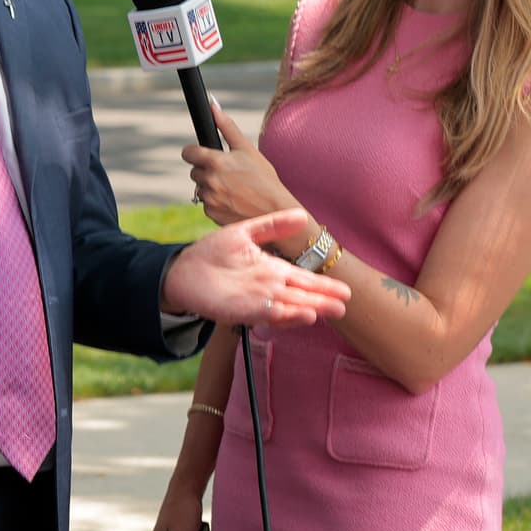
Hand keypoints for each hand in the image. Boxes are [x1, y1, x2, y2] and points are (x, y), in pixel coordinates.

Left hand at [161, 208, 348, 325]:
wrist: (184, 270)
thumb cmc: (214, 252)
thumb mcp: (245, 232)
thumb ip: (273, 225)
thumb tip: (302, 215)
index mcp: (273, 270)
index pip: (304, 279)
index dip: (324, 286)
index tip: (346, 291)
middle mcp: (269, 287)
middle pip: (301, 296)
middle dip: (322, 302)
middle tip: (344, 307)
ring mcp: (256, 300)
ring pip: (287, 307)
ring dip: (306, 310)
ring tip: (325, 311)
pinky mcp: (240, 310)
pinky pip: (266, 313)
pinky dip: (283, 316)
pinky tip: (298, 315)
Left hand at [182, 102, 306, 245]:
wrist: (274, 212)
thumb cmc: (264, 179)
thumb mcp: (247, 149)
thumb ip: (227, 127)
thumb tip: (213, 106)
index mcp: (215, 162)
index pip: (188, 153)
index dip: (194, 152)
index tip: (200, 155)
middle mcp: (209, 180)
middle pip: (195, 172)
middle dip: (207, 171)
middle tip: (228, 174)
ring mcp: (209, 199)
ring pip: (201, 189)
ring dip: (212, 187)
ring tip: (233, 189)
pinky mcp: (211, 214)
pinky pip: (206, 205)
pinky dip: (216, 203)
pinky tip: (233, 201)